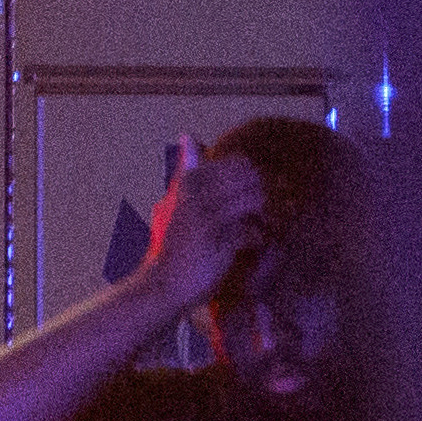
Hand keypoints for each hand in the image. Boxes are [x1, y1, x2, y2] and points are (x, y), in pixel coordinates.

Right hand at [140, 146, 271, 318]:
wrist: (161, 285)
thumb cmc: (174, 243)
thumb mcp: (175, 200)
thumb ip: (185, 168)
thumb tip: (187, 135)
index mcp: (187, 183)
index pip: (237, 164)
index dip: (249, 180)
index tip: (242, 198)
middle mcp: (196, 196)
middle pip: (250, 179)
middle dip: (258, 194)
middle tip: (251, 214)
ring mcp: (207, 219)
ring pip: (255, 200)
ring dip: (260, 214)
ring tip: (251, 226)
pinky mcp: (219, 242)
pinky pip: (253, 230)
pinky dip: (256, 237)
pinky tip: (248, 244)